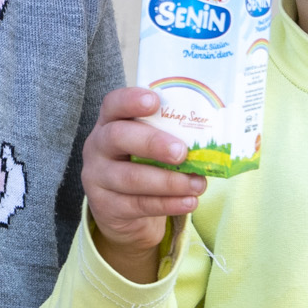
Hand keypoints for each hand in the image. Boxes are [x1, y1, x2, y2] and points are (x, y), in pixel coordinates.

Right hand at [81, 88, 206, 281]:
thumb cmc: (140, 164)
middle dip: (152, 143)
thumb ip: (167, 135)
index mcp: (109, 122)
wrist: (119, 207)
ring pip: (131, 178)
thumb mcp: (147, 144)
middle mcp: (97, 146)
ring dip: (169, 182)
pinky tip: (189, 202)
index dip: (131, 100)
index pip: (113, 104)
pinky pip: (139, 204)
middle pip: (117, 138)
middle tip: (182, 152)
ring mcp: (97, 177)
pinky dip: (168, 204)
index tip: (155, 100)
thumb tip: (210, 137)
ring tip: (198, 184)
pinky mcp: (106, 206)